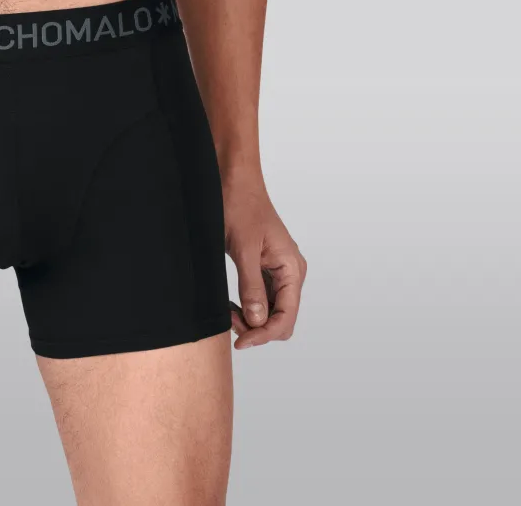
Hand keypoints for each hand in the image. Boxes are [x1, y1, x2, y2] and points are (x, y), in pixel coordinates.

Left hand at [223, 168, 305, 349]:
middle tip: (230, 323)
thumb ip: (251, 286)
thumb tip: (258, 322)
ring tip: (228, 313)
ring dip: (252, 319)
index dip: (264, 334)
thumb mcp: (243, 249)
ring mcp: (278, 270)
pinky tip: (231, 304)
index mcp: (292, 268)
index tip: (240, 341)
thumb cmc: (240, 205)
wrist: (234, 179)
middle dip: (258, 328)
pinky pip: (262, 297)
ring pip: (271, 311)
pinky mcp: (265, 267)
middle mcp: (290, 272)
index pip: (286, 317)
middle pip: (281, 319)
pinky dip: (248, 306)